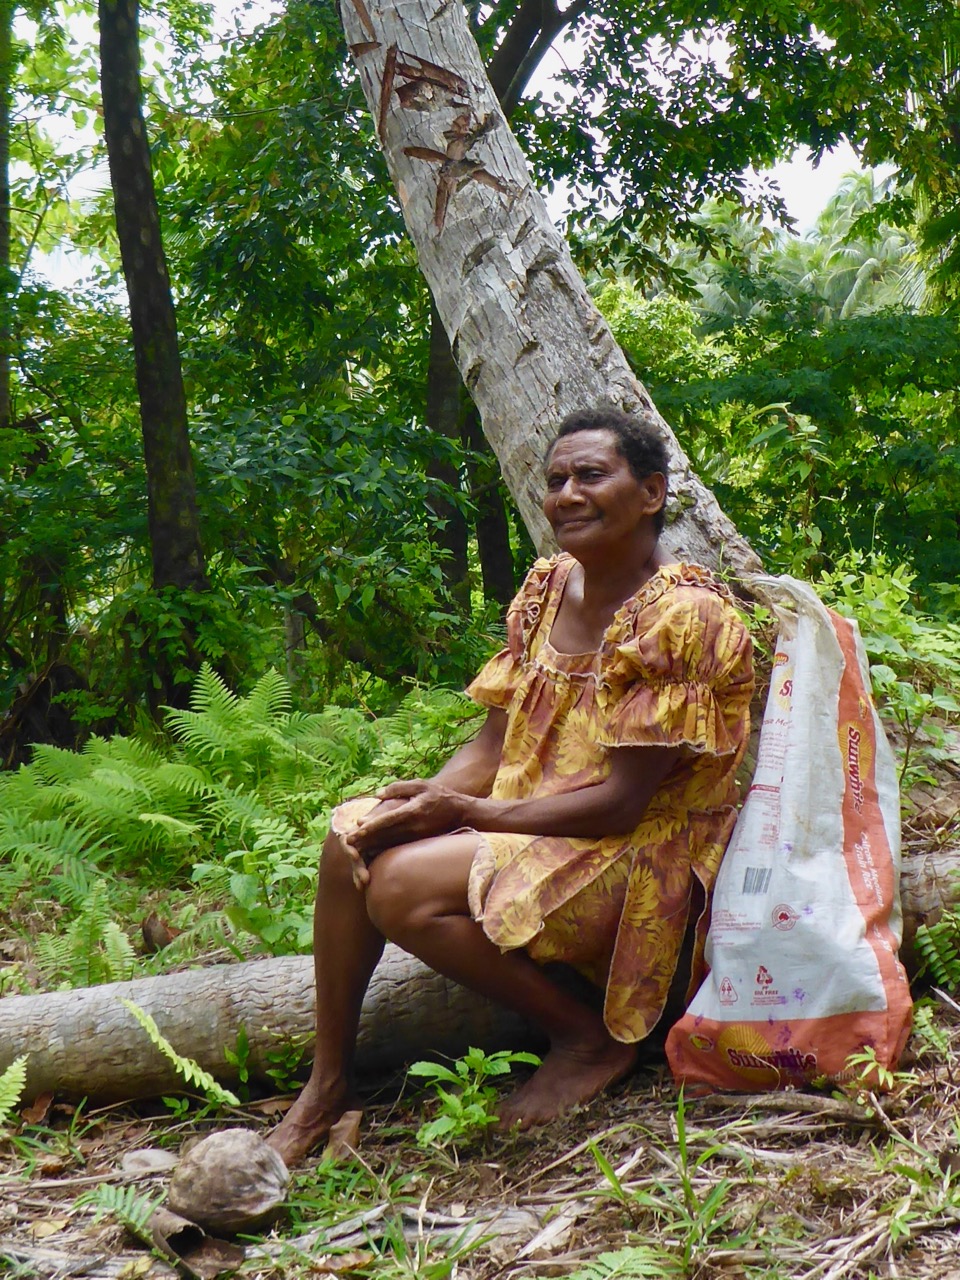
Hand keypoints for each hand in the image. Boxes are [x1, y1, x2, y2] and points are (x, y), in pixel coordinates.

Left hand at [346, 780, 470, 863]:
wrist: (460, 812)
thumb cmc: (439, 795)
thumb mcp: (421, 784)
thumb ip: (398, 788)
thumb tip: (377, 794)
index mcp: (413, 810)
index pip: (388, 819)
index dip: (371, 825)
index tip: (356, 829)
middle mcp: (414, 826)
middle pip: (385, 834)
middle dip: (366, 839)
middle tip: (347, 842)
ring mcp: (416, 836)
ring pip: (390, 843)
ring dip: (372, 846)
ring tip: (355, 849)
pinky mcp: (418, 841)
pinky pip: (398, 846)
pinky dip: (383, 848)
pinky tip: (371, 851)